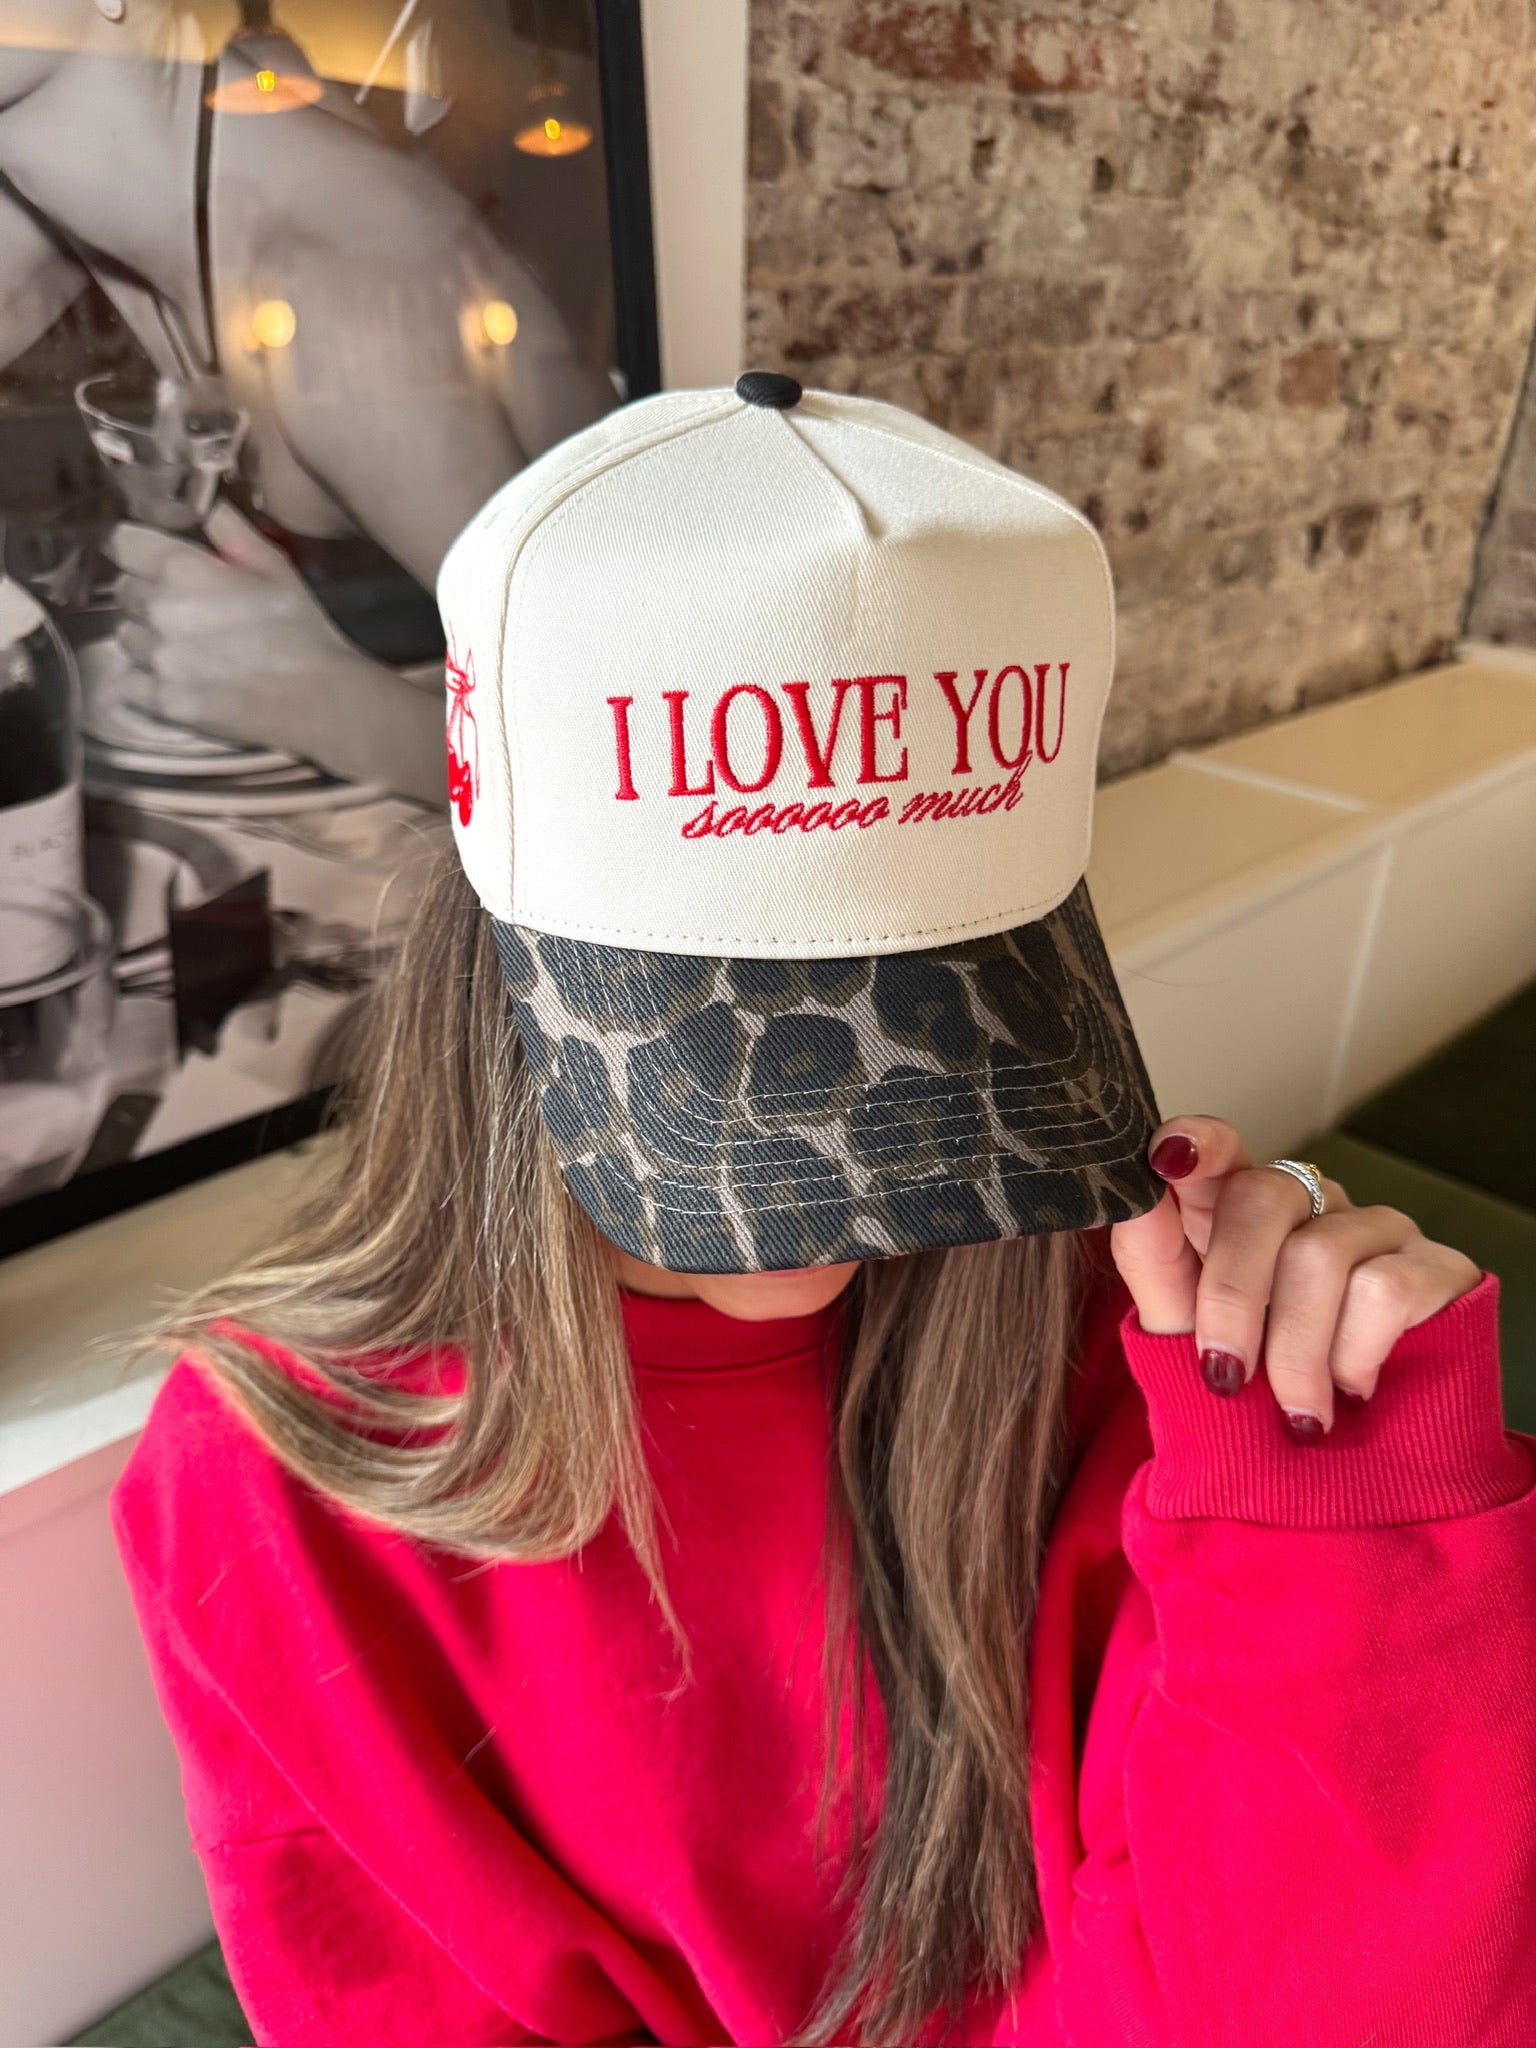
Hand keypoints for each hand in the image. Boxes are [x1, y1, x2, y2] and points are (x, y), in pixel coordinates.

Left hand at [103, 504, 446, 805]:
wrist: (319, 699)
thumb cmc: (299, 628)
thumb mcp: (274, 566)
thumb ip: (229, 529)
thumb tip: (201, 502)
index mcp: (182, 569)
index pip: (122, 543)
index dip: (138, 548)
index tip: (153, 558)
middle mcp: (159, 610)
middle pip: (125, 591)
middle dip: (149, 594)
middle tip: (188, 608)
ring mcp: (158, 659)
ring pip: (127, 636)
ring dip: (148, 636)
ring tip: (186, 646)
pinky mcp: (162, 700)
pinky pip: (132, 681)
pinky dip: (147, 677)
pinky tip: (179, 676)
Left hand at [1109, 1114, 1481, 1439]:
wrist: (1338, 1466)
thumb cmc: (1253, 1381)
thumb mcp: (1185, 1329)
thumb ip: (1152, 1259)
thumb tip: (1132, 1197)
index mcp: (1238, 1205)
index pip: (1217, 1147)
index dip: (1198, 1144)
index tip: (1170, 1158)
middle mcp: (1310, 1201)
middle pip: (1262, 1198)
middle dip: (1232, 1296)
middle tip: (1225, 1377)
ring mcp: (1376, 1227)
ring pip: (1319, 1255)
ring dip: (1295, 1352)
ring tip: (1297, 1410)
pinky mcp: (1435, 1266)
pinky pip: (1383, 1290)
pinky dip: (1352, 1355)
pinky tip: (1351, 1389)